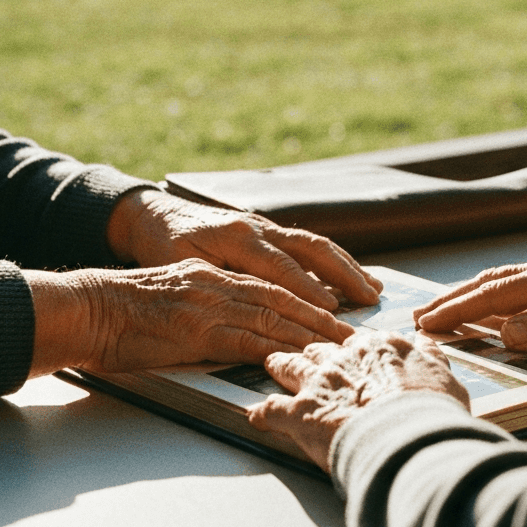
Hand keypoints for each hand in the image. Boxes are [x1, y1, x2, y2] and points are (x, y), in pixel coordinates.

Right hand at [26, 258, 355, 376]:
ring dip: (312, 333)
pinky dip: (277, 348)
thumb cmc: (124, 309)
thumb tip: (238, 323)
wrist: (87, 309)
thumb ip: (210, 303)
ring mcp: (211, 306)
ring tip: (340, 346)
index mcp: (215, 274)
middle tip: (355, 330)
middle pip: (285, 297)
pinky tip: (299, 357)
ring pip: (274, 317)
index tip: (338, 309)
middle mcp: (219, 283)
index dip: (310, 296)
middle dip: (324, 314)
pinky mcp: (199, 331)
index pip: (274, 283)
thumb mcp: (176, 293)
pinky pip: (247, 340)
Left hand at [107, 188, 381, 309]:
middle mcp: (257, 227)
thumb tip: (254, 306)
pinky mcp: (268, 230)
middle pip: (311, 248)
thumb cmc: (162, 247)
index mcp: (236, 236)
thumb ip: (218, 282)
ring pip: (316, 244)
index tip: (333, 311)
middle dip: (344, 274)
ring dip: (347, 266)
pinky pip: (307, 244)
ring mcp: (265, 226)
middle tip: (370, 298)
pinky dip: (334, 260)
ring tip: (373, 288)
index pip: (282, 266)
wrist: (153, 215)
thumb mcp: (179, 266)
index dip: (309, 290)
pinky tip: (350, 275)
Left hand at [247, 331, 469, 470]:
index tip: (349, 353)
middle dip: (313, 352)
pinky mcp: (299, 413)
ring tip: (272, 363)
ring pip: (290, 365)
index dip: (352, 349)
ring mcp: (318, 383)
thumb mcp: (443, 376)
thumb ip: (429, 357)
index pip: (358, 342)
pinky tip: (258, 416)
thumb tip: (424, 342)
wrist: (408, 438)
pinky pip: (271, 411)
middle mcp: (344, 358)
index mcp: (379, 348)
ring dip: (280, 365)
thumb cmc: (430, 412)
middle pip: (320, 348)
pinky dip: (264, 414)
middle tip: (307, 354)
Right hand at [413, 249, 526, 350]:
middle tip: (420, 318)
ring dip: (472, 296)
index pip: (496, 293)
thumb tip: (505, 332)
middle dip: (454, 299)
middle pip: (493, 281)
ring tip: (444, 311)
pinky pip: (524, 287)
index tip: (428, 324)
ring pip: (506, 281)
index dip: (459, 309)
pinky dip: (497, 297)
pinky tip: (492, 310)